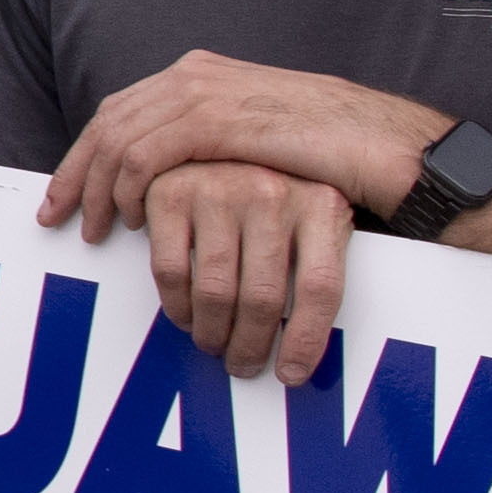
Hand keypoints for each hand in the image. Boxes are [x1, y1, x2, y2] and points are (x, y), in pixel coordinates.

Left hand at [38, 50, 436, 251]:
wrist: (384, 145)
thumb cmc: (330, 152)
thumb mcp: (255, 140)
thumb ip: (212, 143)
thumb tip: (171, 176)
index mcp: (201, 72)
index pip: (120, 111)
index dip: (85, 154)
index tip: (64, 197)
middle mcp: (196, 73)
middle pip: (108, 122)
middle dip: (77, 172)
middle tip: (57, 218)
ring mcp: (208, 91)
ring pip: (120, 139)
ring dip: (99, 189)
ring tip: (97, 232)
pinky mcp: (221, 119)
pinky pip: (150, 155)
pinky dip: (131, 190)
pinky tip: (136, 222)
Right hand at [142, 161, 357, 382]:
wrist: (228, 117)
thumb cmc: (281, 181)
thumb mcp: (320, 207)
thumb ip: (321, 257)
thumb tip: (313, 340)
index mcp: (321, 201)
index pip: (322, 289)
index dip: (307, 341)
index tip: (292, 375)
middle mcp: (273, 192)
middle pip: (264, 299)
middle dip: (249, 346)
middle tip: (241, 364)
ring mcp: (220, 188)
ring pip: (215, 292)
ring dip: (210, 334)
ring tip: (212, 344)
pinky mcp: (171, 190)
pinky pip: (170, 271)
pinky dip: (175, 305)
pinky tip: (184, 314)